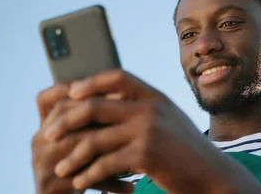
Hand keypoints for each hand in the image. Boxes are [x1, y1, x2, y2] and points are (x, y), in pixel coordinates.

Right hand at [32, 84, 132, 193]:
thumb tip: (124, 93)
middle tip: (130, 119)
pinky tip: (131, 186)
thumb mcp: (79, 142)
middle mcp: (40, 141)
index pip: (53, 98)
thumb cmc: (77, 170)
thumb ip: (89, 120)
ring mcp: (42, 163)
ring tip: (138, 151)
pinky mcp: (50, 186)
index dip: (81, 91)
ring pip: (79, 147)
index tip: (116, 93)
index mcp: (46, 126)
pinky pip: (86, 179)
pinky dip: (111, 182)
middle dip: (102, 117)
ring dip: (111, 149)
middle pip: (69, 118)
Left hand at [44, 69, 260, 192]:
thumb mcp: (169, 121)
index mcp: (155, 97)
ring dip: (72, 156)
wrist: (212, 174)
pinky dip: (88, 175)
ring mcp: (149, 130)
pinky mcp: (147, 155)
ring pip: (95, 138)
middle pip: (95, 105)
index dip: (90, 81)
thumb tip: (110, 106)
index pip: (118, 76)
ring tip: (61, 170)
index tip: (70, 93)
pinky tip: (81, 184)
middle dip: (66, 121)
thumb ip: (146, 110)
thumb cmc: (187, 151)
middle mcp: (150, 108)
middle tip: (48, 136)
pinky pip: (104, 163)